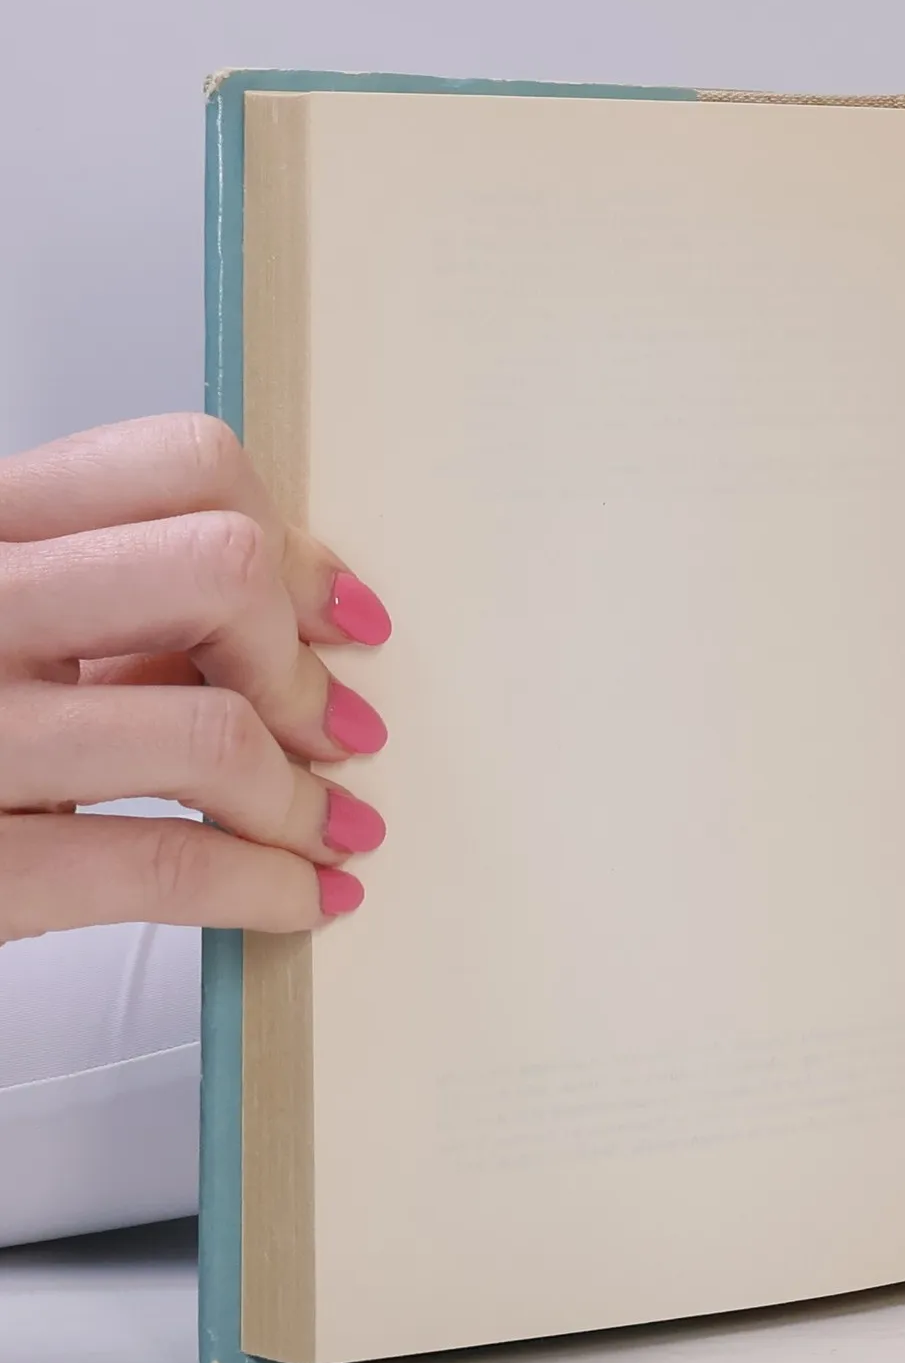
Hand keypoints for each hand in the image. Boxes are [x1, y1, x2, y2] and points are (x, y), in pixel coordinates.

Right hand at [0, 416, 389, 941]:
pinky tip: (297, 899)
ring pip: (210, 728)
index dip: (292, 547)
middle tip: (331, 730)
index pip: (183, 463)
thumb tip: (296, 625)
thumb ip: (109, 609)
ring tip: (327, 830)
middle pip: (218, 571)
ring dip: (301, 799)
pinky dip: (266, 887)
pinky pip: (164, 865)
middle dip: (300, 666)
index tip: (338, 618)